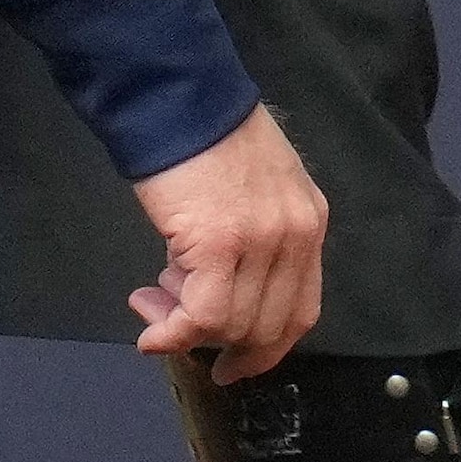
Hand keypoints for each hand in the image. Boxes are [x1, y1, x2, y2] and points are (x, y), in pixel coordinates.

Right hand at [127, 104, 324, 382]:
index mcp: (309, 221)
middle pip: (267, 326)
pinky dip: (173, 332)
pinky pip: (202, 314)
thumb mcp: (254, 188)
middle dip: (218, 343)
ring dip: (185, 328)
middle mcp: (296, 234)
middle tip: (172, 327)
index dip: (266, 347)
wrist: (179, 98)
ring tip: (151, 302)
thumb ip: (252, 242)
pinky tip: (151, 328)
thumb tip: (213, 295)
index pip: (301, 309)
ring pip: (231, 324)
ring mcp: (262, 241)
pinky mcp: (220, 244)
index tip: (233, 363)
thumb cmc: (206, 137)